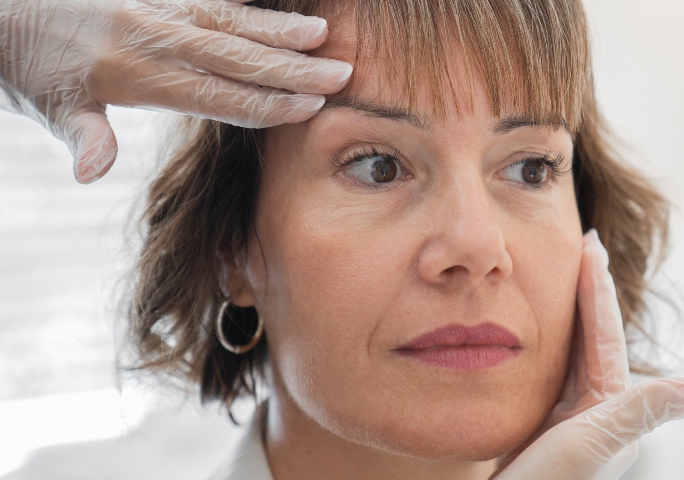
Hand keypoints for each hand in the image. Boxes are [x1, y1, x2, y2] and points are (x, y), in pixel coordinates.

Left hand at [0, 0, 351, 182]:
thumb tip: (92, 173)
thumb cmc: (32, 72)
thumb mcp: (51, 110)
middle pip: (232, 55)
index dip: (265, 103)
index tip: (310, 106)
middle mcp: (149, 36)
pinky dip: (247, 0)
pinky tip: (278, 3)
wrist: (4, 13)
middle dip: (289, 66)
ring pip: (226, 18)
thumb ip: (84, 137)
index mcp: (131, 75)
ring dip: (276, 27)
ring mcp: (153, 6)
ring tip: (320, 33)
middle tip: (339, 71)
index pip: (214, 95)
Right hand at [492, 229, 683, 478]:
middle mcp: (594, 410)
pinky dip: (544, 342)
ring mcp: (567, 418)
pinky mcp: (539, 426)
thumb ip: (639, 414)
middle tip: (579, 244)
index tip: (589, 242)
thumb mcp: (589, 448)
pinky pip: (547, 370)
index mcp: (608, 408)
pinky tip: (531, 330)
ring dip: (566, 311)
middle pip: (590, 336)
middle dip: (585, 290)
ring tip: (560, 275)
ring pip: (570, 351)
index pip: (602, 333)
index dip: (596, 287)